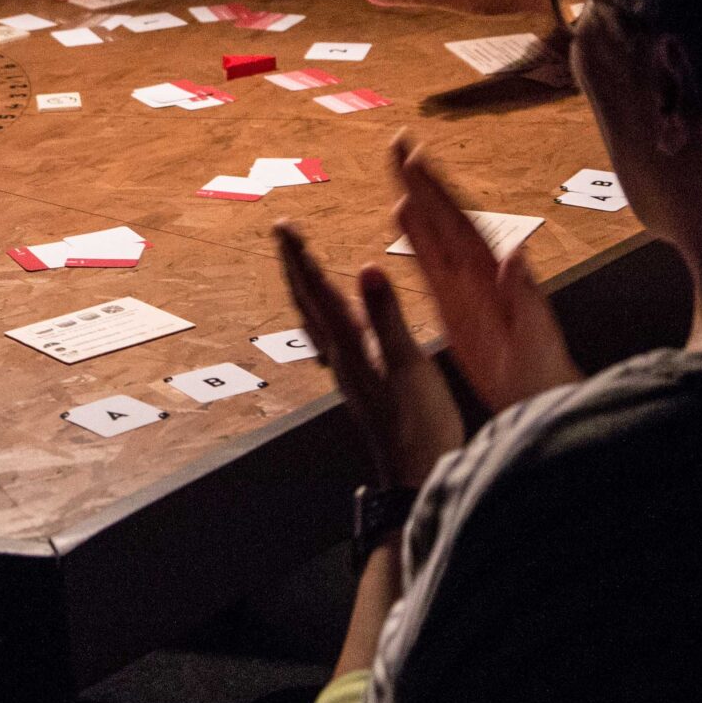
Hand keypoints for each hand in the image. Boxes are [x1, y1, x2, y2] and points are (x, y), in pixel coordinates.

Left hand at [275, 223, 466, 490]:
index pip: (317, 291)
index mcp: (350, 346)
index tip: (283, 226)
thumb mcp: (408, 365)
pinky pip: (334, 338)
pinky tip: (338, 320)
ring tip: (300, 265)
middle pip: (308, 302)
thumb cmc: (418, 425)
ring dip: (307, 287)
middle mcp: (341, 357)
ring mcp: (349, 372)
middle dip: (295, 265)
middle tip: (283, 233)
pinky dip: (329, 315)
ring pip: (317, 320)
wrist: (417, 476)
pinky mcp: (362, 382)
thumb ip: (386, 316)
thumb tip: (366, 269)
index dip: (300, 256)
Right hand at [386, 137, 580, 411]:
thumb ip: (524, 294)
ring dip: (416, 200)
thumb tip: (515, 252)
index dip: (439, 189)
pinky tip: (401, 218)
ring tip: (398, 168)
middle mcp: (479, 271)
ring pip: (434, 233)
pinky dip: (415, 238)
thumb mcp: (535, 334)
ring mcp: (466, 285)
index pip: (461, 221)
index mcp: (495, 273)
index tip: (417, 156)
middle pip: (445, 216)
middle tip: (398, 142)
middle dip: (423, 179)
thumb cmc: (543, 370)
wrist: (541, 398)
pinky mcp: (455, 305)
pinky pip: (430, 264)